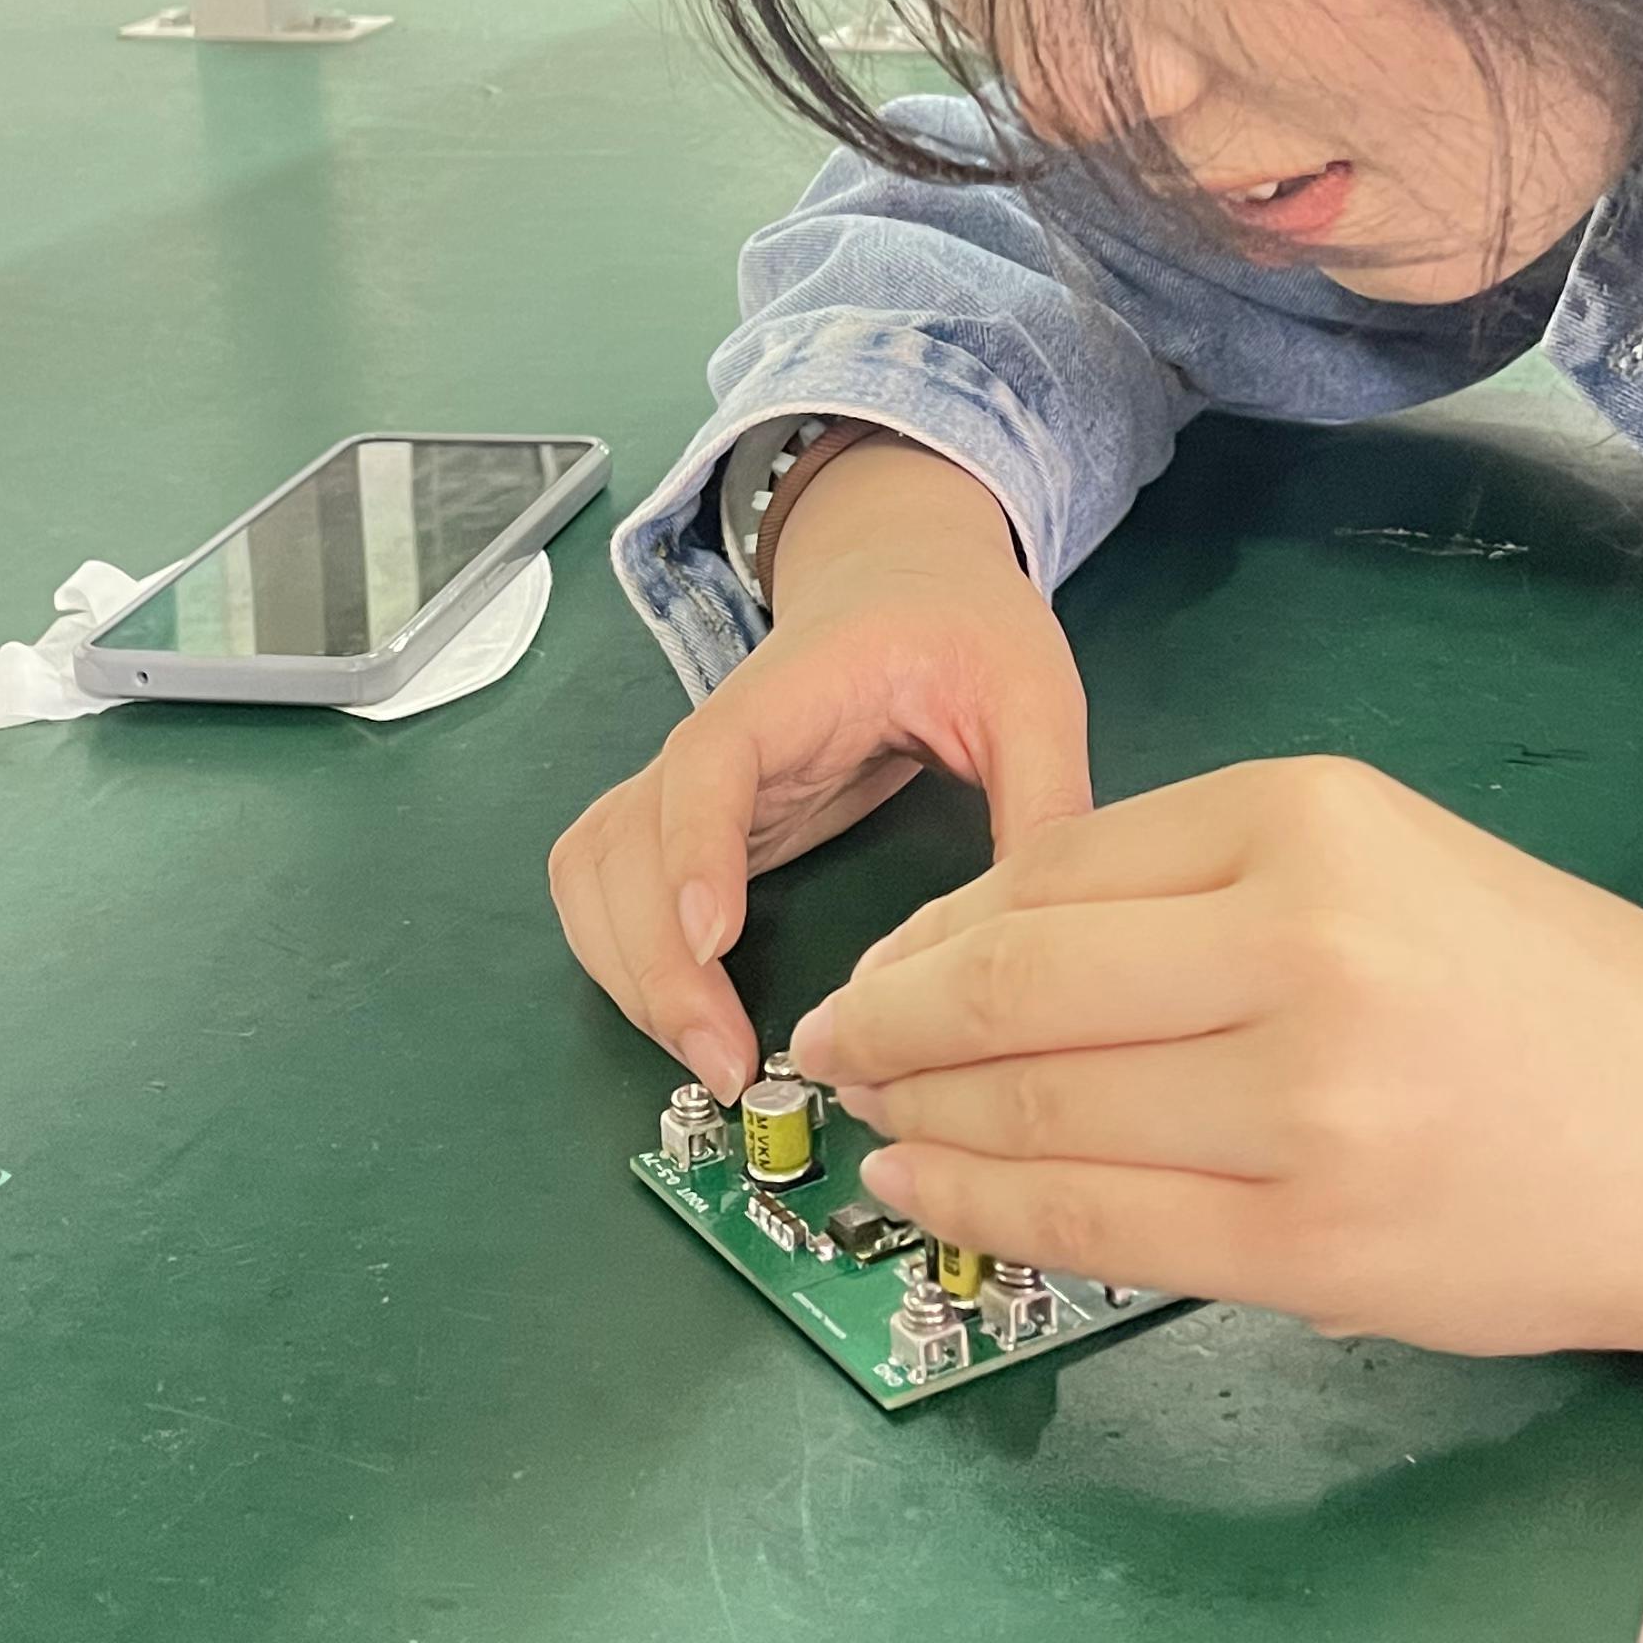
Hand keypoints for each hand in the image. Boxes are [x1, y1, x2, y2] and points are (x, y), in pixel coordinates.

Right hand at [548, 437, 1089, 1106]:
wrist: (904, 576)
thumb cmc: (961, 624)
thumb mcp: (1029, 690)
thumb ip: (1043, 794)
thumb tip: (1047, 934)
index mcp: (789, 692)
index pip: (710, 764)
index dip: (695, 850)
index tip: (711, 937)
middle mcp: (712, 740)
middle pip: (625, 842)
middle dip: (654, 963)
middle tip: (729, 1065)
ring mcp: (687, 784)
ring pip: (595, 874)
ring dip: (626, 972)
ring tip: (709, 1063)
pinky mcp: (689, 822)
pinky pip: (605, 888)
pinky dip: (618, 960)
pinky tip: (683, 1023)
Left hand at [785, 756, 1642, 1371]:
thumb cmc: (1553, 989)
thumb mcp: (1386, 857)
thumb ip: (1200, 883)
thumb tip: (989, 943)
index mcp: (1310, 820)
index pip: (1061, 868)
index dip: (939, 927)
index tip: (880, 963)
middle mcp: (1295, 947)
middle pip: (1021, 982)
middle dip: (891, 1016)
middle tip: (826, 1040)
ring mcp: (1298, 1106)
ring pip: (1043, 1105)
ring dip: (924, 1113)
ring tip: (864, 1116)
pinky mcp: (1305, 1245)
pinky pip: (1099, 1221)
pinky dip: (990, 1202)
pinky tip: (929, 1186)